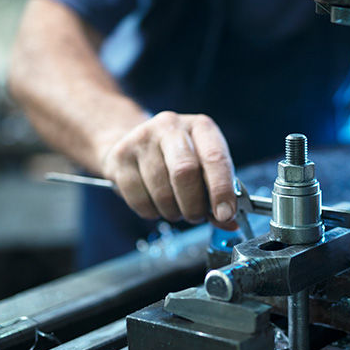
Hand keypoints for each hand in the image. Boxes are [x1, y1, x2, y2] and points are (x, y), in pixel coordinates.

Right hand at [100, 111, 237, 228]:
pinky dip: (152, 212)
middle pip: (185, 172)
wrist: (133, 143)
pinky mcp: (120, 156)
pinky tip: (155, 204)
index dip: (222, 190)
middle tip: (196, 216)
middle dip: (194, 205)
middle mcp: (171, 126)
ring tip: (175, 208)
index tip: (225, 215)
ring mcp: (142, 139)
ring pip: (161, 191)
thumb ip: (218, 194)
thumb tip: (229, 223)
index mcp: (201, 127)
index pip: (215, 158)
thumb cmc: (178, 159)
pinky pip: (139, 199)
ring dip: (173, 211)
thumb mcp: (204, 168)